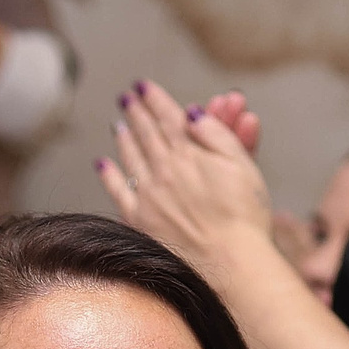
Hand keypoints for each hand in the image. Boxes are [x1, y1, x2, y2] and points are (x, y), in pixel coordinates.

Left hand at [94, 81, 277, 273]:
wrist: (230, 263)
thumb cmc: (245, 216)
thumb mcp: (242, 165)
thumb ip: (215, 134)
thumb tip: (190, 112)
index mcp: (190, 153)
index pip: (168, 117)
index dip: (155, 98)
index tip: (144, 85)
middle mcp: (164, 169)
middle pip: (147, 133)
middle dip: (136, 112)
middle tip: (127, 98)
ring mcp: (149, 195)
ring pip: (131, 157)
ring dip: (124, 137)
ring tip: (119, 123)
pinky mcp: (140, 220)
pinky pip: (118, 191)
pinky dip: (109, 175)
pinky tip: (103, 163)